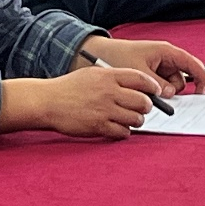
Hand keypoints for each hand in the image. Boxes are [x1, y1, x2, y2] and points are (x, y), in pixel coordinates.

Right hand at [0, 67, 159, 139]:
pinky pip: (123, 132)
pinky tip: (118, 128)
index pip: (141, 79)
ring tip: (131, 119)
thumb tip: (137, 85)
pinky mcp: (99, 127)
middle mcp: (109, 92)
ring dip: (137, 120)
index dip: (152, 86)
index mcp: (109, 76)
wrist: (48, 101)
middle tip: (144, 108)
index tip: (156, 91)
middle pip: (143, 101)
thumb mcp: (93, 73)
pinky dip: (124, 132)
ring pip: (136, 118)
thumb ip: (114, 78)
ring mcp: (105, 110)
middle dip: (147, 106)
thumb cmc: (70, 87)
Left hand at [84, 37, 204, 96]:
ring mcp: (159, 66)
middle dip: (179, 88)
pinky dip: (161, 92)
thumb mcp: (139, 72)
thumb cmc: (119, 57)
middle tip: (173, 99)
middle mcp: (165, 58)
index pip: (189, 62)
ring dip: (167, 92)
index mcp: (165, 52)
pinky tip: (151, 95)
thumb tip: (170, 93)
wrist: (100, 55)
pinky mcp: (152, 74)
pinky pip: (163, 86)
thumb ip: (157, 83)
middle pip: (182, 76)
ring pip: (173, 84)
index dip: (202, 74)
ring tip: (151, 93)